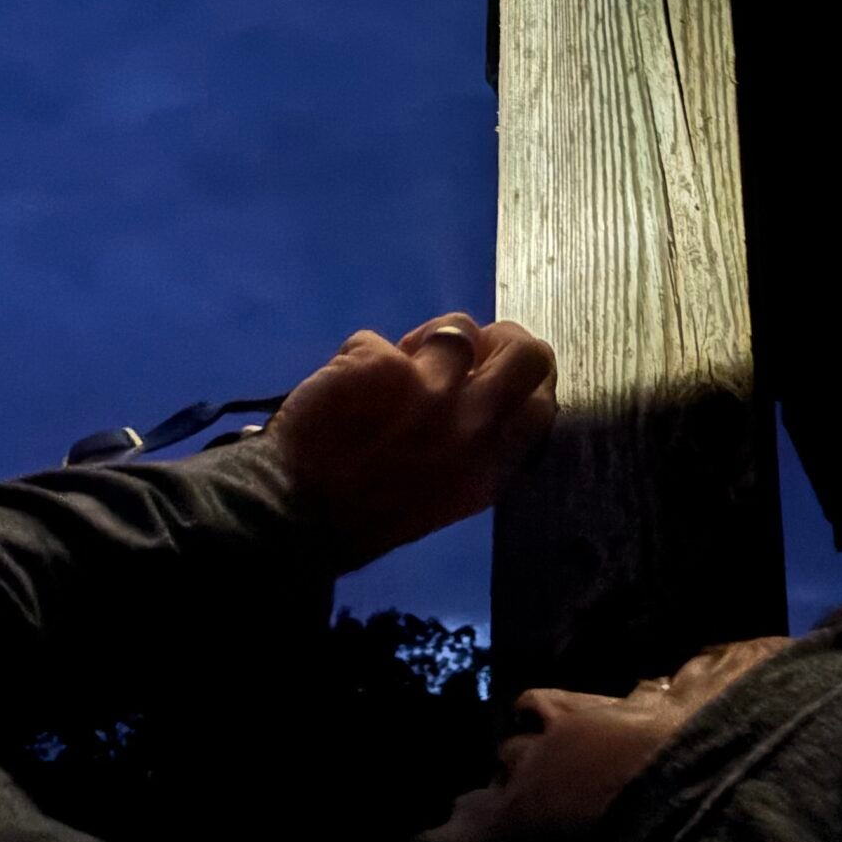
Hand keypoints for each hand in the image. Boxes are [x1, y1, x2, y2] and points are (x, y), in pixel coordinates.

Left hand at [267, 312, 556, 565]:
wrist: (299, 514)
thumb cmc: (370, 510)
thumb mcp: (448, 491)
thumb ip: (476, 442)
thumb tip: (485, 383)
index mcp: (492, 465)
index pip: (542, 400)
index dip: (521, 374)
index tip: (492, 370)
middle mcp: (474, 425)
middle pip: (524, 352)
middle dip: (497, 338)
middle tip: (460, 348)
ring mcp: (432, 391)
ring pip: (456, 327)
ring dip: (424, 340)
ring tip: (390, 368)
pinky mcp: (384, 366)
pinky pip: (379, 340)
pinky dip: (358, 357)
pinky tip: (340, 385)